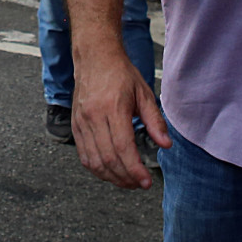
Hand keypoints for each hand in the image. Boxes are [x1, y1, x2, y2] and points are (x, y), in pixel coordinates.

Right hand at [69, 45, 167, 189]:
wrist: (94, 58)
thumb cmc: (120, 74)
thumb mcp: (144, 93)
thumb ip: (155, 121)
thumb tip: (165, 145)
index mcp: (112, 107)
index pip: (122, 147)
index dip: (134, 169)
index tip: (146, 182)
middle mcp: (93, 116)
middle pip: (107, 158)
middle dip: (125, 178)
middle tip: (139, 184)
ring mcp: (81, 121)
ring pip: (93, 161)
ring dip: (111, 177)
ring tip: (127, 181)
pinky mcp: (75, 125)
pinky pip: (83, 155)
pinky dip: (96, 169)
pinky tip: (110, 172)